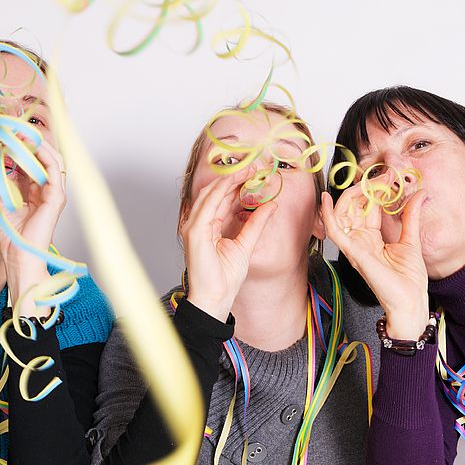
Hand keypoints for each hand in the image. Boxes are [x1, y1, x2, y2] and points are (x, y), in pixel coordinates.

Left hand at [0, 140, 65, 313]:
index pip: (28, 162)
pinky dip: (43, 154)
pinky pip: (54, 168)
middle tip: (11, 130)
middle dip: (28, 141)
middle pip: (41, 157)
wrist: (17, 257)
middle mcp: (45, 190)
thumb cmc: (9, 237)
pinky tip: (29, 147)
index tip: (1, 135)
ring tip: (20, 134)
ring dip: (36, 144)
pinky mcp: (56, 197)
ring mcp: (53, 193)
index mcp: (32, 191)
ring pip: (50, 159)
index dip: (17, 147)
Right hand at [181, 170, 277, 320]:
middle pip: (215, 192)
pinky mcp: (194, 231)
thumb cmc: (224, 278)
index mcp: (208, 226)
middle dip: (234, 177)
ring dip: (228, 179)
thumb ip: (256, 224)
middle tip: (254, 166)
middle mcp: (198, 223)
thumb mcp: (246, 245)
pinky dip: (222, 191)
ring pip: (210, 194)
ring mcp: (193, 226)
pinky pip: (208, 205)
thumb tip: (271, 205)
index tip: (255, 174)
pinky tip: (236, 182)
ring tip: (247, 170)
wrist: (215, 298)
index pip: (221, 199)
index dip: (237, 184)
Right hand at [321, 180, 428, 339]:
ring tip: (367, 182)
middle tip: (383, 175)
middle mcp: (361, 241)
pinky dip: (328, 215)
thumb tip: (418, 194)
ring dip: (352, 195)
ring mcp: (355, 247)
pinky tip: (326, 199)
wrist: (410, 301)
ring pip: (342, 214)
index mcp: (373, 239)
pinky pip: (335, 231)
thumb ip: (410, 217)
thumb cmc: (409, 280)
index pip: (369, 208)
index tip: (389, 175)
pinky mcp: (353, 253)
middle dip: (366, 188)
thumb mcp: (411, 240)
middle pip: (354, 208)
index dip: (376, 190)